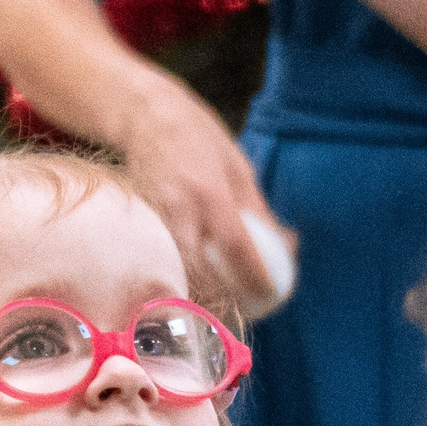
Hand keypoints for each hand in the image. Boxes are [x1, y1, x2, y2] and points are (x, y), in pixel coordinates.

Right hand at [119, 78, 293, 317]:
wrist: (144, 117)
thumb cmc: (198, 138)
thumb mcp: (237, 166)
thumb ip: (256, 209)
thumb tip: (283, 246)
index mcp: (211, 191)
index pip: (235, 246)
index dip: (254, 276)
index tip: (271, 294)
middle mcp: (182, 209)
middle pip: (203, 271)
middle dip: (228, 297)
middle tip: (250, 308)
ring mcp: (157, 220)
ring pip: (181, 273)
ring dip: (204, 295)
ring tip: (227, 304)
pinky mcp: (143, 227)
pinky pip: (166, 263)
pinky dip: (184, 280)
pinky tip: (199, 287)